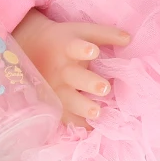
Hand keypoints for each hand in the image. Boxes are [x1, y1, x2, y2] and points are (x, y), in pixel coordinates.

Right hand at [12, 8, 130, 127]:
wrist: (30, 47)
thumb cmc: (64, 40)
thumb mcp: (81, 31)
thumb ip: (104, 34)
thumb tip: (129, 39)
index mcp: (68, 48)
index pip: (74, 47)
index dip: (83, 49)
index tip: (93, 51)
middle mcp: (61, 69)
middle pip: (74, 76)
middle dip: (89, 82)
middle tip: (105, 87)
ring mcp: (55, 88)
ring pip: (68, 100)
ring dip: (82, 107)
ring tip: (97, 112)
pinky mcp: (53, 103)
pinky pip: (64, 116)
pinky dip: (76, 123)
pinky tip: (90, 128)